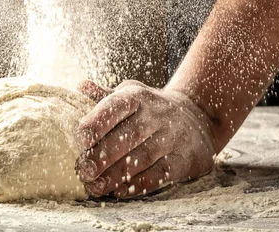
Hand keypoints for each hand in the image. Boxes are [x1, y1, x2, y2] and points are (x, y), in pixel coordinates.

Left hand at [75, 80, 215, 197]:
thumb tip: (82, 86)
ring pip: (142, 158)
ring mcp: (173, 137)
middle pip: (128, 136)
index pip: (116, 105)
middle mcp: (157, 114)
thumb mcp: (131, 94)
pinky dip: (139, 185)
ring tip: (95, 186)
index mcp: (138, 96)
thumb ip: (105, 96)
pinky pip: (160, 174)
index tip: (81, 139)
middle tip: (83, 170)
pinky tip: (119, 191)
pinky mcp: (184, 158)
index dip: (98, 122)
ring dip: (116, 175)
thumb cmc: (151, 108)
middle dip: (103, 155)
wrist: (197, 117)